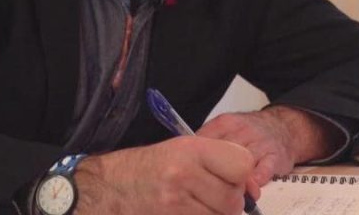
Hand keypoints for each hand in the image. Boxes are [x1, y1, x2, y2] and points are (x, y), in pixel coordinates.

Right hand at [73, 136, 258, 214]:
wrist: (105, 190)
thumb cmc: (144, 169)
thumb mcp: (179, 151)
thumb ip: (217, 162)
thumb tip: (253, 187)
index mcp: (189, 150)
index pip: (242, 164)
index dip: (241, 175)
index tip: (233, 179)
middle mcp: (183, 175)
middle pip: (234, 200)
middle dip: (228, 203)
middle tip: (210, 198)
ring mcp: (175, 205)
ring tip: (195, 207)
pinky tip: (186, 214)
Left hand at [197, 106, 344, 187]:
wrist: (283, 127)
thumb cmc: (249, 133)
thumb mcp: (224, 129)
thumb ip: (205, 143)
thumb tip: (182, 160)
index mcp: (224, 124)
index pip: (203, 142)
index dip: (195, 162)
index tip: (189, 176)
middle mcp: (242, 131)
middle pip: (221, 155)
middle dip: (212, 175)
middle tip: (204, 190)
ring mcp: (259, 143)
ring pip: (241, 165)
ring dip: (233, 184)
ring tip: (227, 197)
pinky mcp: (275, 157)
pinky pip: (263, 172)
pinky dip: (254, 183)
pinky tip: (249, 192)